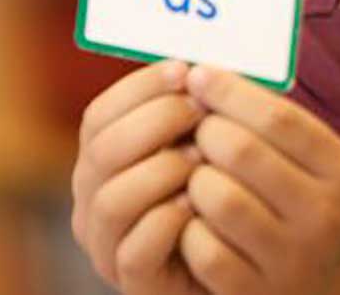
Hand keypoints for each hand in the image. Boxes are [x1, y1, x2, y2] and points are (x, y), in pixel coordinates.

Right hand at [71, 59, 209, 293]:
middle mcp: (94, 200)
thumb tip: (206, 65)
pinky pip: (135, 251)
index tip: (185, 70)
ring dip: (162, 170)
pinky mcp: (135, 280)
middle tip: (201, 112)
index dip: (139, 87)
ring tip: (205, 158)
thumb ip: (198, 107)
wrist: (245, 256)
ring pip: (113, 200)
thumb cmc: (227, 185)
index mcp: (105, 158)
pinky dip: (167, 222)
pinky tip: (200, 203)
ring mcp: (109, 244)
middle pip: (102, 151)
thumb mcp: (209, 138)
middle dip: (155, 122)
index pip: (100, 114)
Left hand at [180, 65, 339, 294]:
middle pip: (243, 152)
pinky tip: (195, 220)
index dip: (230, 92)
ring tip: (197, 174)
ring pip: (219, 199)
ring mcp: (290, 258)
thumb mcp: (323, 166)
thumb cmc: (318, 211)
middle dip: (206, 132)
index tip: (199, 75)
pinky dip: (188, 229)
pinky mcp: (255, 293)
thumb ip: (281, 126)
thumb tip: (213, 76)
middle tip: (197, 128)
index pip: (279, 117)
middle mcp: (323, 213)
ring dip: (195, 179)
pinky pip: (203, 250)